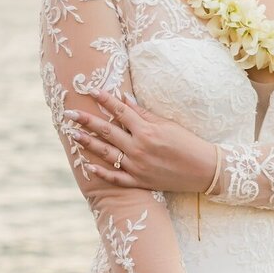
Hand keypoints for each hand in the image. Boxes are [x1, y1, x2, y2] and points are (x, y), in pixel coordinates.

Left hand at [70, 89, 216, 192]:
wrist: (204, 170)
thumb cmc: (188, 143)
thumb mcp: (167, 124)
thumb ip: (143, 113)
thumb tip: (123, 98)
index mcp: (146, 130)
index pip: (120, 111)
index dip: (104, 100)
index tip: (89, 90)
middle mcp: (138, 148)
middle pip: (107, 131)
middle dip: (86, 121)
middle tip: (69, 113)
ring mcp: (138, 167)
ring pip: (107, 154)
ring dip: (88, 144)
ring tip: (73, 135)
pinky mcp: (140, 182)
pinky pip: (117, 178)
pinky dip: (102, 173)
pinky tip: (89, 166)